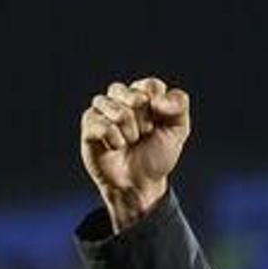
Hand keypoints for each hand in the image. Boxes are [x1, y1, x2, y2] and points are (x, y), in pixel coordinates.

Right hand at [79, 77, 191, 232]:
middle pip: (133, 95)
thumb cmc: (158, 155)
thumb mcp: (178, 130)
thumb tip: (158, 99)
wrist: (141, 183)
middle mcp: (120, 98)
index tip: (159, 124)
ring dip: (130, 132)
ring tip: (131, 142)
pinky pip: (102, 125)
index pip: (151, 85)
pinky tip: (116, 147)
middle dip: (145, 121)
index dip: (160, 108)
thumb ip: (179, 105)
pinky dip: (115, 140)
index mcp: (143, 95)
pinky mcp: (89, 125)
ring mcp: (102, 110)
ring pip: (116, 109)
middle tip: (145, 134)